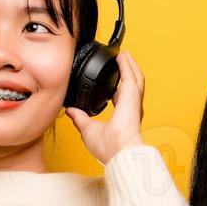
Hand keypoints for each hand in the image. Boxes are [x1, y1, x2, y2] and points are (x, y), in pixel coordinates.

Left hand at [65, 49, 144, 164]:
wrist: (118, 149)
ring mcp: (133, 100)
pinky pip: (130, 74)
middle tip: (122, 62)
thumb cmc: (108, 147)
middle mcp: (131, 107)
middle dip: (127, 73)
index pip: (121, 98)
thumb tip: (71, 111)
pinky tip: (122, 56)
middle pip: (131, 85)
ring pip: (135, 77)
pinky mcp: (132, 93)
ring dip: (130, 65)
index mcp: (122, 116)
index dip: (118, 90)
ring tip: (124, 55)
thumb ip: (80, 118)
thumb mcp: (88, 129)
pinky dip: (126, 64)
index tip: (113, 84)